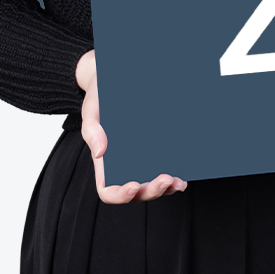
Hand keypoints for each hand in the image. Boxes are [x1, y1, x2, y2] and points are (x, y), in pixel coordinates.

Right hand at [76, 50, 187, 203]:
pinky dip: (174, 175)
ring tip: (178, 181)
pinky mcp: (155, 150)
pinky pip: (165, 168)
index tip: (133, 185)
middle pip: (137, 192)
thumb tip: (100, 153)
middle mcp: (124, 166)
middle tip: (166, 179)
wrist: (113, 77)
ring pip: (153, 185)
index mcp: (105, 164)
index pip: (109, 191)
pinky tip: (183, 172)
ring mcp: (141, 160)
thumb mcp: (91, 110)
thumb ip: (91, 130)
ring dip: (167, 188)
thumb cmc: (99, 98)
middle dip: (152, 190)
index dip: (121, 195)